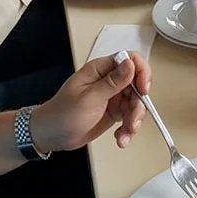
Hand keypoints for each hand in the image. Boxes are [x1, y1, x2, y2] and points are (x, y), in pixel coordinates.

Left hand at [30, 52, 149, 152]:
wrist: (52, 136)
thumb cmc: (63, 114)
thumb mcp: (89, 98)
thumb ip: (112, 82)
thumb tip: (130, 64)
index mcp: (101, 70)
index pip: (131, 60)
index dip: (141, 72)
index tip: (144, 89)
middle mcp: (109, 80)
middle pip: (138, 84)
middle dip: (138, 104)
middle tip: (132, 119)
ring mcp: (113, 96)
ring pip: (136, 102)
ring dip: (134, 119)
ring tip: (125, 133)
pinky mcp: (115, 110)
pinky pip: (130, 116)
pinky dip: (129, 128)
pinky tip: (121, 138)